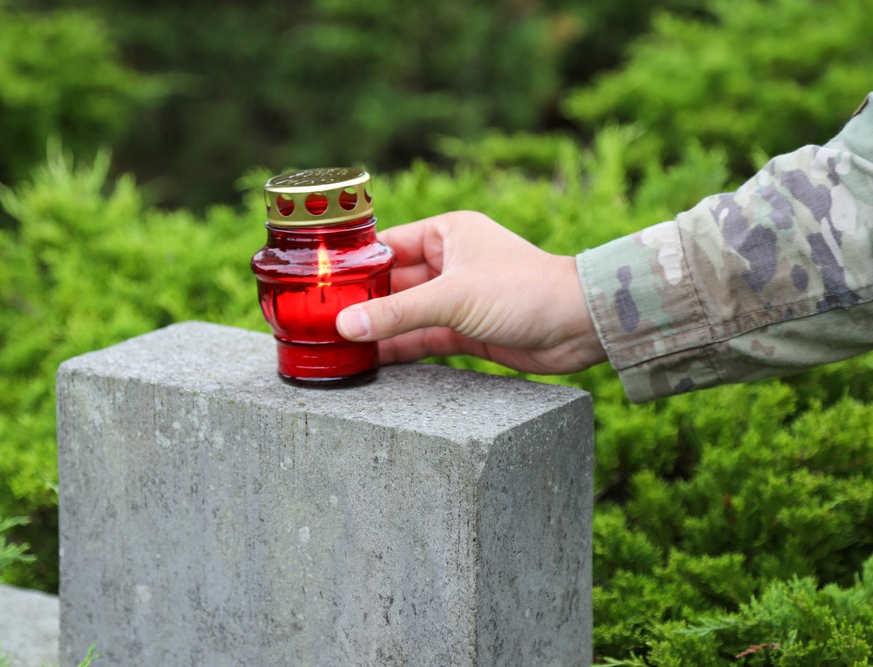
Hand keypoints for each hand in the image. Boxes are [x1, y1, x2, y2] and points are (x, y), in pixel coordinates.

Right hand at [335, 211, 607, 374]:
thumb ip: (398, 313)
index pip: (387, 246)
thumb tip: (346, 326)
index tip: (319, 283)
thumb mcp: (453, 298)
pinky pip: (423, 338)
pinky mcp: (466, 331)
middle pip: (392, 284)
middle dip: (361, 303)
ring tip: (337, 347)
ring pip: (406, 314)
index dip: (355, 265)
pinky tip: (371, 362)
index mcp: (447, 235)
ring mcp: (457, 299)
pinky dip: (401, 349)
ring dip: (378, 330)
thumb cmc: (525, 290)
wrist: (579, 325)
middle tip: (320, 322)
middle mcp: (449, 264)